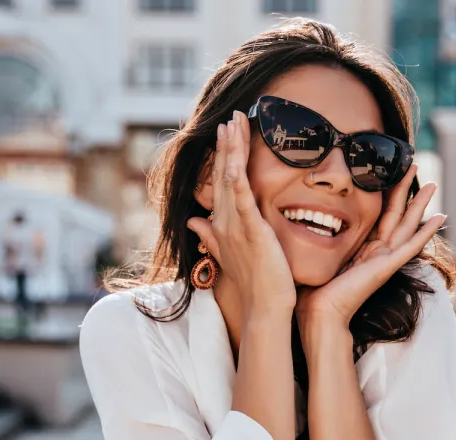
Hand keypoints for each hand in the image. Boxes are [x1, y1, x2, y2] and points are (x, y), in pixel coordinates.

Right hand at [186, 110, 295, 318]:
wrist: (263, 307)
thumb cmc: (254, 283)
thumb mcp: (229, 253)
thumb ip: (210, 235)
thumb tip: (192, 220)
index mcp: (222, 224)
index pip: (221, 181)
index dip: (223, 155)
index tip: (227, 130)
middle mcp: (224, 222)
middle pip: (222, 174)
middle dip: (226, 144)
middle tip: (230, 115)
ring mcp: (235, 226)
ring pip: (230, 180)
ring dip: (231, 151)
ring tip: (232, 123)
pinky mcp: (250, 233)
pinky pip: (241, 202)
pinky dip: (237, 180)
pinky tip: (236, 162)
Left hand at [296, 166, 445, 330]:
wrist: (319, 314)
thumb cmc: (312, 292)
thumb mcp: (313, 255)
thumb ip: (311, 238)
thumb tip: (292, 218)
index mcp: (360, 249)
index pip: (376, 216)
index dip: (384, 194)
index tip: (387, 172)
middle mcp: (376, 253)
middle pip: (395, 214)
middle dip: (404, 190)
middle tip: (413, 166)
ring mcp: (384, 260)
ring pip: (406, 224)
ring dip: (419, 203)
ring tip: (432, 184)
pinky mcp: (387, 266)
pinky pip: (411, 245)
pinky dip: (426, 231)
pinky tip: (440, 217)